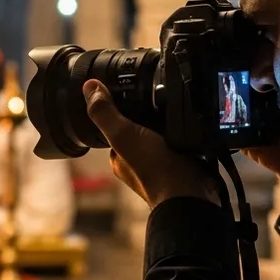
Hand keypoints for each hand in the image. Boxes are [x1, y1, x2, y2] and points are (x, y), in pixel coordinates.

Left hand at [82, 79, 217, 208]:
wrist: (190, 193)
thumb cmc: (154, 169)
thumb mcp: (123, 135)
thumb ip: (105, 112)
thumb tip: (88, 86)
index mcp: (118, 156)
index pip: (114, 126)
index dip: (120, 108)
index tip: (130, 89)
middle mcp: (137, 161)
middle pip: (139, 128)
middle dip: (148, 114)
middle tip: (158, 94)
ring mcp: (161, 163)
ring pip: (161, 134)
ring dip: (167, 121)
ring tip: (174, 104)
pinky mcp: (183, 162)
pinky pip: (180, 140)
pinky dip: (183, 131)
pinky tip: (189, 121)